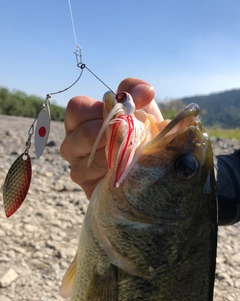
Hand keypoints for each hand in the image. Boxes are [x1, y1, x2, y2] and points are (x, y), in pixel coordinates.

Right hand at [61, 78, 162, 199]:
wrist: (151, 165)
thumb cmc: (140, 132)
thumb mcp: (140, 107)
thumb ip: (136, 90)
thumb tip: (144, 92)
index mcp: (79, 121)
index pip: (76, 108)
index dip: (99, 110)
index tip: (121, 114)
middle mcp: (72, 144)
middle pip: (82, 134)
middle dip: (110, 134)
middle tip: (128, 135)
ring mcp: (77, 167)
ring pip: (89, 159)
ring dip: (114, 154)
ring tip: (129, 153)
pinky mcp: (87, 187)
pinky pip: (95, 178)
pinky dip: (113, 172)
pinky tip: (124, 169)